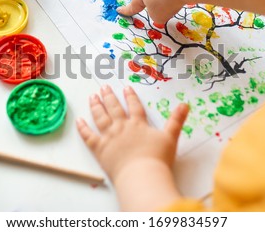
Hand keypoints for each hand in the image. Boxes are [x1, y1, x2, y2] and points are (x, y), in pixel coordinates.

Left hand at [76, 85, 188, 210]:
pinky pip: (88, 136)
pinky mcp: (99, 149)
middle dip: (109, 96)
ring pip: (100, 117)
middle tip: (104, 87)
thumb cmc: (157, 159)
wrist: (141, 175)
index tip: (126, 88)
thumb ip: (177, 120)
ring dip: (96, 106)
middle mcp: (122, 127)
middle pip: (114, 108)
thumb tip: (185, 104)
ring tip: (92, 97)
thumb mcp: (171, 137)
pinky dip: (83, 128)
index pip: (134, 106)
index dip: (130, 96)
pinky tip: (79, 120)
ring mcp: (109, 137)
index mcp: (138, 124)